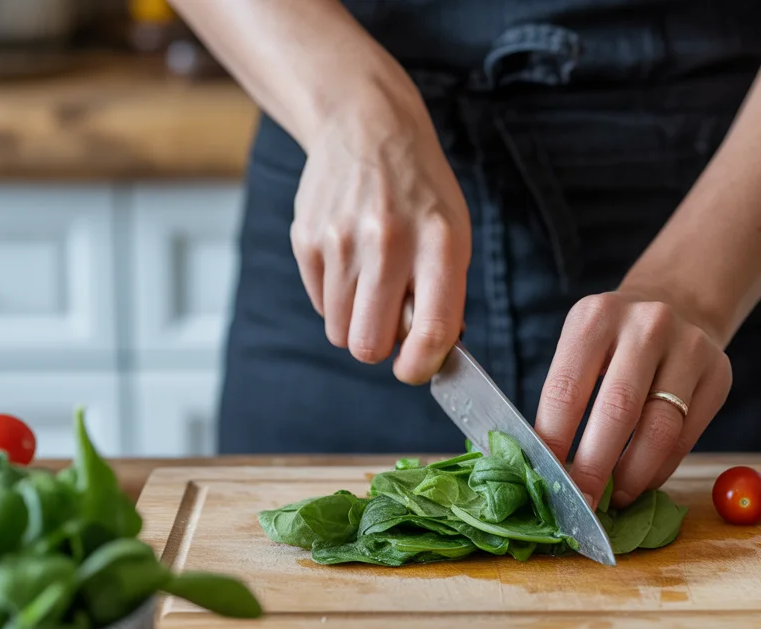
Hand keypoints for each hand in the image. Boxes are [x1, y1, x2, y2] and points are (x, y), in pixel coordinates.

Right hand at [289, 69, 470, 383]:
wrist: (365, 127)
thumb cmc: (419, 192)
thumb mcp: (453, 233)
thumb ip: (446, 294)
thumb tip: (430, 355)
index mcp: (438, 244)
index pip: (431, 330)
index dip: (421, 366)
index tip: (416, 370)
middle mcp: (388, 242)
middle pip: (370, 344)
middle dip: (381, 348)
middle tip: (391, 323)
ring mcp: (341, 240)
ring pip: (341, 332)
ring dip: (358, 323)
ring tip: (372, 286)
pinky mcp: (306, 239)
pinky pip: (321, 305)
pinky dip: (337, 298)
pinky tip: (351, 262)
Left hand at [535, 291, 732, 507]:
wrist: (678, 302)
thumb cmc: (615, 339)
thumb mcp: (583, 346)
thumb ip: (566, 398)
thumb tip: (547, 469)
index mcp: (596, 317)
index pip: (566, 390)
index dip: (554, 442)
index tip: (546, 481)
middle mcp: (647, 325)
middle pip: (617, 411)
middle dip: (594, 468)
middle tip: (581, 503)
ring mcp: (689, 347)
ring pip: (660, 430)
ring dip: (633, 475)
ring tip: (615, 498)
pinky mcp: (718, 373)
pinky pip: (687, 436)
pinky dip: (661, 468)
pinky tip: (643, 480)